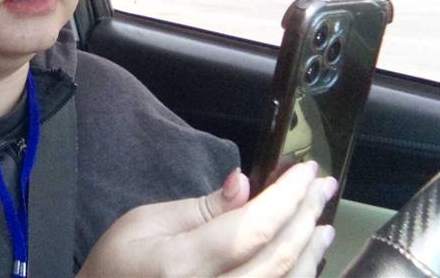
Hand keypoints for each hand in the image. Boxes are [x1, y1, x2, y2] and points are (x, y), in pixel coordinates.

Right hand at [77, 161, 336, 277]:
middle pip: (277, 258)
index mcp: (181, 266)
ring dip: (309, 251)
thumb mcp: (146, 222)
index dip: (286, 197)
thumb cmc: (117, 264)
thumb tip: (245, 185)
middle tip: (322, 185)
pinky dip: (295, 275)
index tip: (306, 171)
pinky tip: (303, 257)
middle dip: (305, 216)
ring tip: (320, 221)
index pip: (251, 229)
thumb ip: (202, 209)